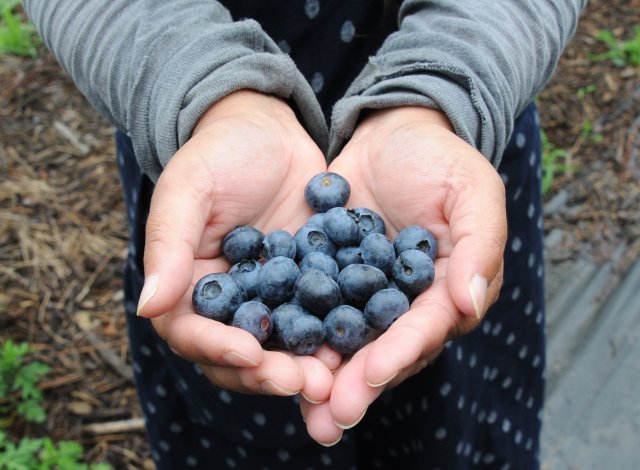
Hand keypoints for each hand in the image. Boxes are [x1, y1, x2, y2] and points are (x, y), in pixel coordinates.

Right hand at [135, 90, 337, 403]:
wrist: (269, 129)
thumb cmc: (219, 152)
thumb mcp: (189, 189)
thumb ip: (169, 246)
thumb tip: (147, 308)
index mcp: (190, 286)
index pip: (194, 332)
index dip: (218, 349)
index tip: (249, 354)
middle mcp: (231, 302)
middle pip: (242, 354)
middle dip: (272, 373)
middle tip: (306, 383)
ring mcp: (273, 298)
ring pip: (284, 346)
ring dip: (306, 367)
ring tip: (335, 378)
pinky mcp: (310, 286)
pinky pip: (321, 318)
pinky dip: (336, 336)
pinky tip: (359, 344)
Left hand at [301, 107, 506, 443]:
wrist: (390, 132)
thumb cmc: (441, 158)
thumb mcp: (473, 191)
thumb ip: (479, 245)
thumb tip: (469, 305)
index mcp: (445, 291)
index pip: (424, 329)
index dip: (400, 352)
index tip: (371, 375)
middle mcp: (405, 304)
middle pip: (383, 350)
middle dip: (358, 384)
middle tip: (329, 417)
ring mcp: (364, 295)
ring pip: (346, 343)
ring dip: (324, 377)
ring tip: (302, 408)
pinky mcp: (329, 278)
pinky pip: (312, 311)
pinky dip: (296, 335)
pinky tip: (270, 357)